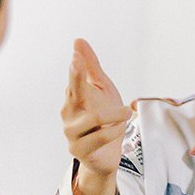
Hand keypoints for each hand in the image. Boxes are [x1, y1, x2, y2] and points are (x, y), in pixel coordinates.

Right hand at [61, 38, 129, 194]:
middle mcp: (68, 113)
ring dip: (116, 114)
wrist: (108, 153)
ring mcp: (70, 132)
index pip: (74, 80)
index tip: (76, 56)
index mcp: (74, 97)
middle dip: (76, 78)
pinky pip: (102, 135)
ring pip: (94, 117)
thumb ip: (91, 67)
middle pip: (74, 93)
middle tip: (78, 62)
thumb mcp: (102, 90)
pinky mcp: (78, 149)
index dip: (76, 69)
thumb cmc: (105, 118)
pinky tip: (119, 129)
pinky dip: (115, 130)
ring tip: (126, 113)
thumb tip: (78, 41)